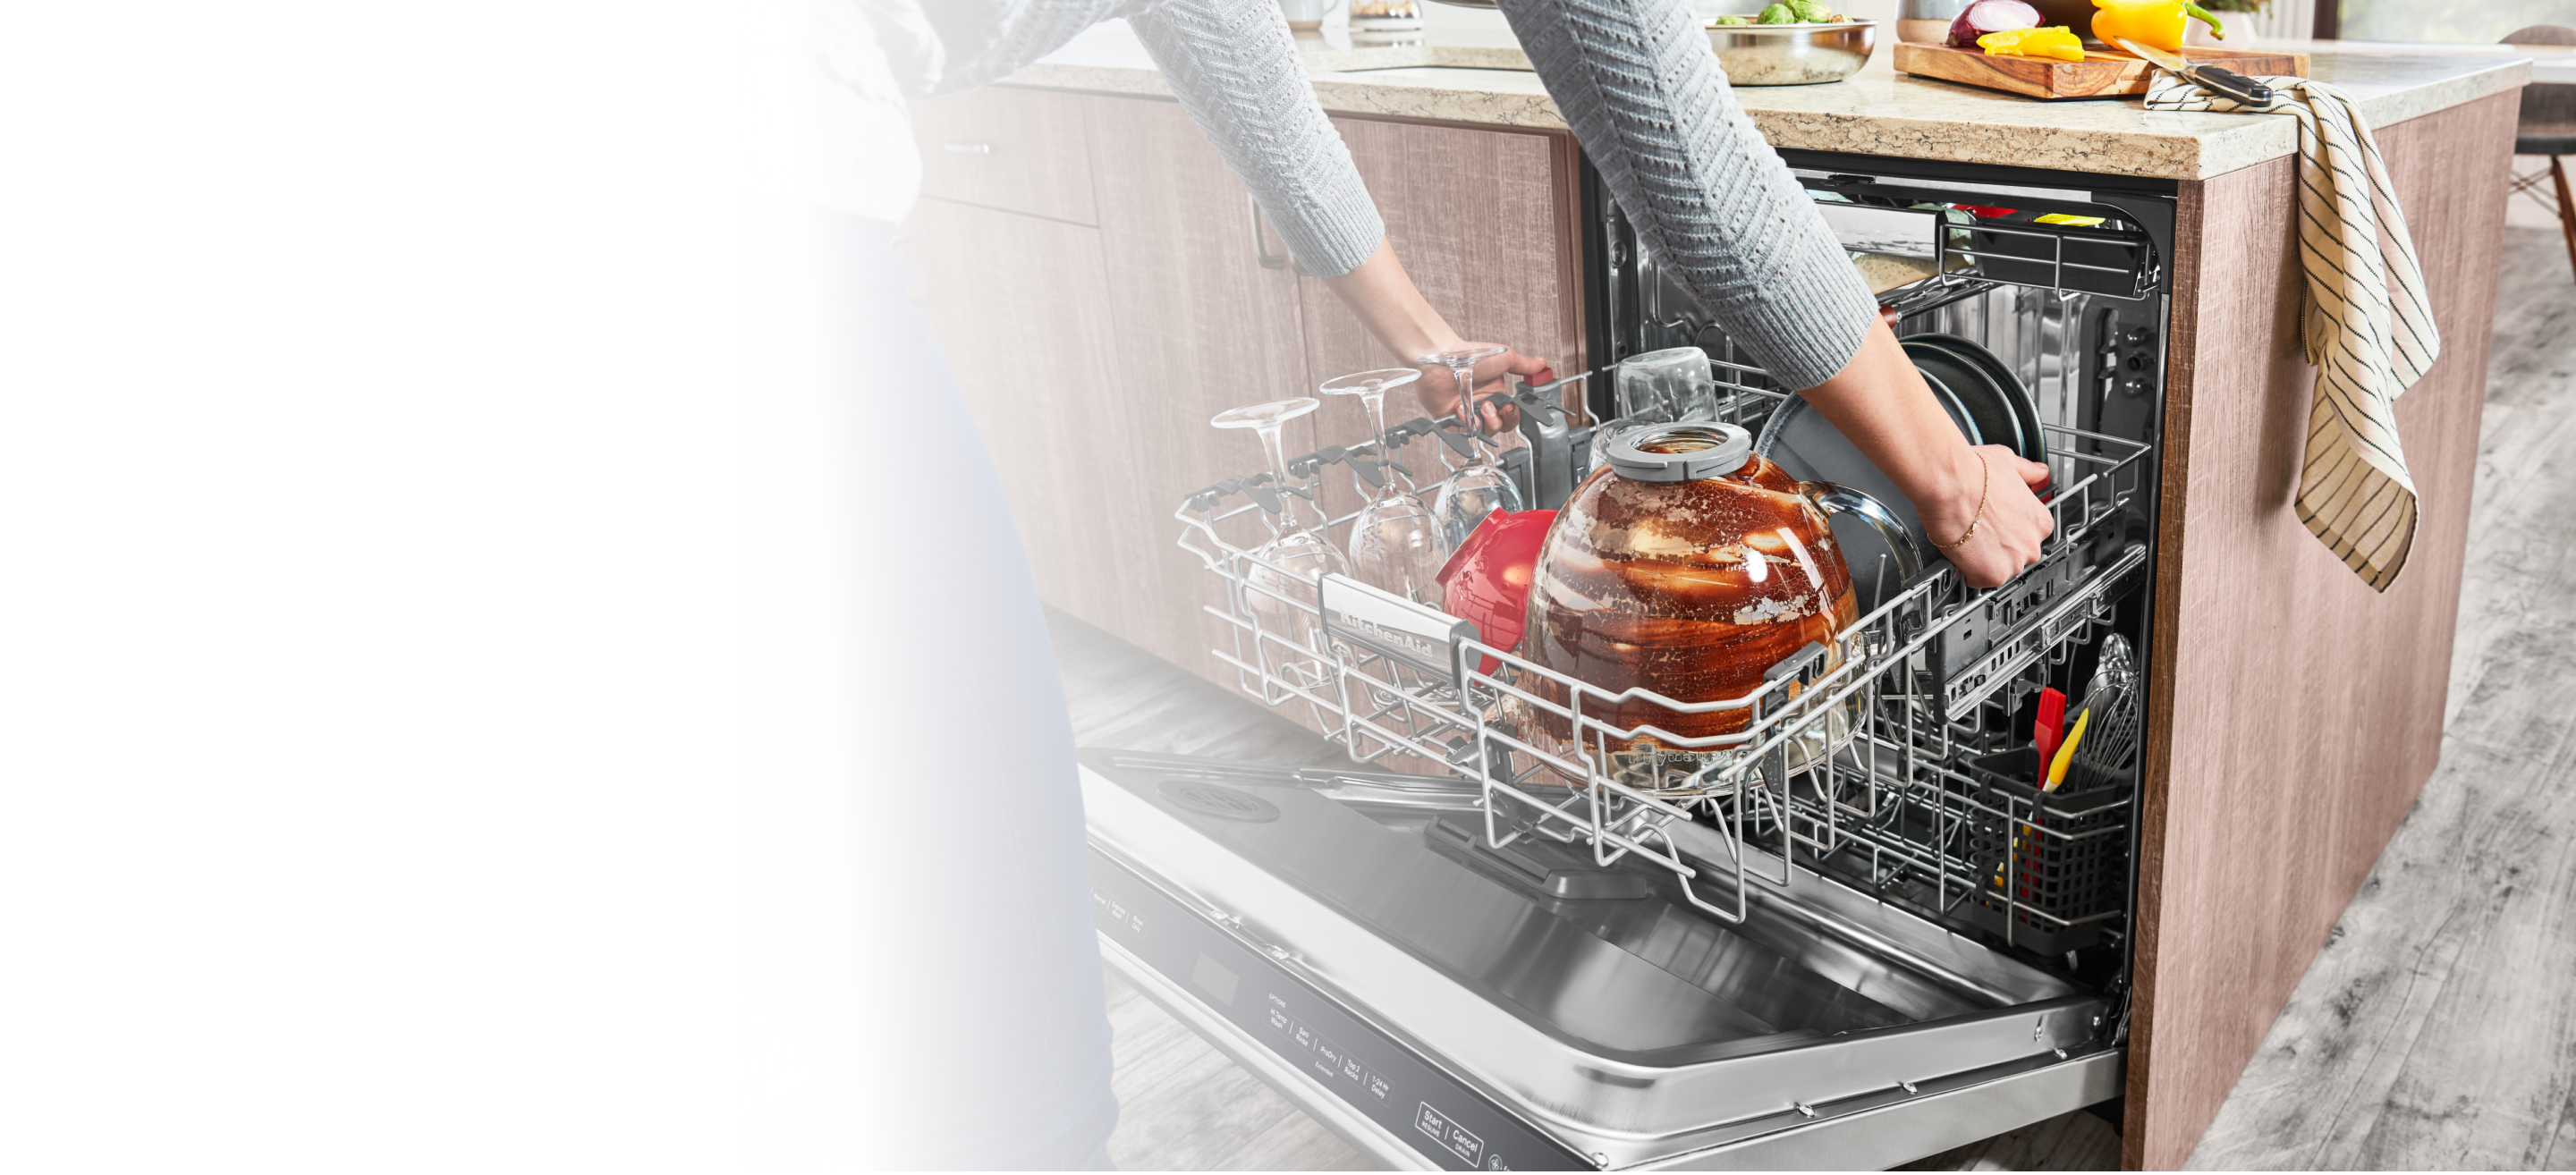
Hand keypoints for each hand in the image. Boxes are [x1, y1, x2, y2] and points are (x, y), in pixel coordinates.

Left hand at [1411, 344, 1553, 433]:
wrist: (1442, 359)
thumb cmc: (1470, 355)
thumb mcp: (1505, 358)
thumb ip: (1525, 365)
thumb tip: (1542, 364)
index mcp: (1494, 392)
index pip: (1509, 414)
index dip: (1512, 416)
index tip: (1510, 408)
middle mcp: (1480, 403)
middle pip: (1498, 427)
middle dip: (1499, 420)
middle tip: (1491, 407)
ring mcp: (1465, 412)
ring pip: (1482, 432)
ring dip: (1485, 422)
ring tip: (1479, 407)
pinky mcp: (1449, 419)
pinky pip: (1462, 433)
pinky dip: (1464, 424)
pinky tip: (1461, 410)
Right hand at [1921, 444, 2052, 589]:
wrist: (1950, 484)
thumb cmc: (1974, 472)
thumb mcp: (2011, 463)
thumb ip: (2028, 472)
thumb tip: (2038, 472)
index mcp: (2040, 520)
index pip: (2030, 535)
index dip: (2008, 531)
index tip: (1995, 526)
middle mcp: (2032, 543)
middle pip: (2016, 555)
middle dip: (1997, 548)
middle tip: (1978, 532)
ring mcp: (2013, 562)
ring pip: (1998, 569)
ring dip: (1982, 561)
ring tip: (1967, 540)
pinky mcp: (1991, 575)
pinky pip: (1978, 581)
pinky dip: (1967, 572)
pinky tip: (1961, 553)